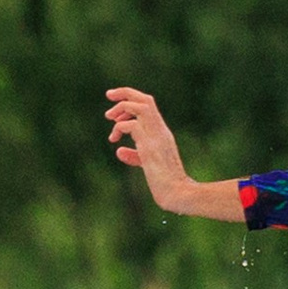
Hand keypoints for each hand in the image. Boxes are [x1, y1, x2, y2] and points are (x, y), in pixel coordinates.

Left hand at [105, 85, 192, 206]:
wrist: (179, 195)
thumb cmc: (167, 185)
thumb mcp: (149, 166)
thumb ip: (136, 156)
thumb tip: (119, 151)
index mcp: (162, 134)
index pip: (149, 105)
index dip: (131, 98)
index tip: (115, 104)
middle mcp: (161, 131)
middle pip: (145, 99)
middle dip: (125, 93)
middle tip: (108, 95)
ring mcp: (156, 138)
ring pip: (140, 106)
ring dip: (121, 107)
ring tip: (109, 118)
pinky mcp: (149, 147)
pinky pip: (131, 126)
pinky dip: (119, 128)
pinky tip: (114, 140)